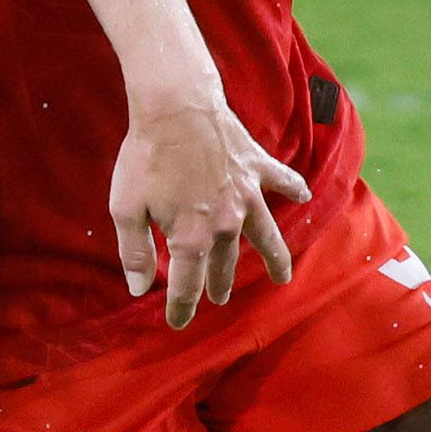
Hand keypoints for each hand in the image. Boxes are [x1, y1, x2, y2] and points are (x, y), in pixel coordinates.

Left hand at [109, 99, 308, 328]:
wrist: (175, 107)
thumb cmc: (145, 156)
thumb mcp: (126, 208)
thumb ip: (134, 251)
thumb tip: (138, 289)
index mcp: (190, 237)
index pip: (186, 285)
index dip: (181, 308)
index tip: (177, 324)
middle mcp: (225, 224)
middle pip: (223, 264)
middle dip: (219, 284)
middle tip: (219, 298)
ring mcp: (246, 196)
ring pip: (265, 235)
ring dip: (275, 258)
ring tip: (282, 277)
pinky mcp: (256, 167)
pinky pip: (281, 180)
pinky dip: (294, 188)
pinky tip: (304, 196)